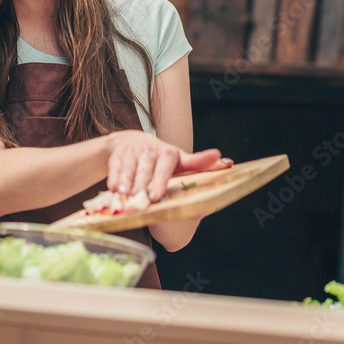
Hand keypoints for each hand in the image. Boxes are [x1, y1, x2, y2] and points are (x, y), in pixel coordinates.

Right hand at [105, 130, 232, 201]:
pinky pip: (115, 167)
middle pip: (146, 170)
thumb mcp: (181, 160)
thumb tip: (228, 162)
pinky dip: (115, 180)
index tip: (158, 195)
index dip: (161, 180)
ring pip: (129, 169)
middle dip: (145, 186)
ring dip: (128, 185)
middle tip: (145, 202)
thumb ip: (200, 164)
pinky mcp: (117, 154)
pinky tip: (115, 191)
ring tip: (127, 200)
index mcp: (168, 152)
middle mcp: (150, 149)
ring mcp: (132, 151)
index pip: (166, 165)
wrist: (131, 141)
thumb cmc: (162, 158)